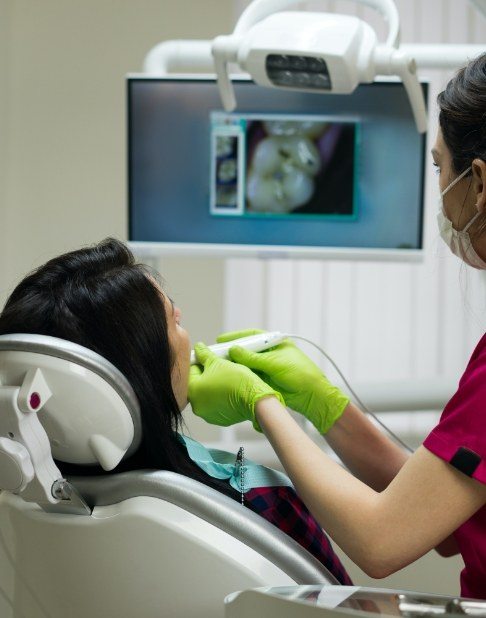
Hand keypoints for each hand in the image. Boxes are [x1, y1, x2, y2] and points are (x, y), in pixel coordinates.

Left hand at [188, 342, 283, 430]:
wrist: (255, 398)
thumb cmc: (236, 381)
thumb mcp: (218, 362)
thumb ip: (204, 355)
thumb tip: (199, 348)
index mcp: (191, 391)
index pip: (190, 370)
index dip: (200, 361)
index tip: (207, 358)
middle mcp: (196, 405)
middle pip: (198, 384)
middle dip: (207, 374)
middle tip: (218, 366)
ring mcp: (208, 414)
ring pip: (207, 395)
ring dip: (213, 386)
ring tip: (225, 377)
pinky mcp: (219, 419)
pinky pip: (216, 404)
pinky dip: (220, 397)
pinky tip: (229, 389)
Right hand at [217, 329, 348, 433]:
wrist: (312, 396)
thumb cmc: (300, 374)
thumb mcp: (275, 363)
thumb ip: (253, 357)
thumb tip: (234, 350)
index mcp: (275, 343)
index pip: (252, 336)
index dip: (235, 337)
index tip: (220, 339)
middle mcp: (270, 354)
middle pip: (246, 350)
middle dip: (231, 352)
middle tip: (215, 354)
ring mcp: (267, 367)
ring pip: (246, 364)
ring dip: (234, 364)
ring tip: (218, 365)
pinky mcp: (266, 380)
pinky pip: (249, 375)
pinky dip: (239, 375)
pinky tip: (229, 376)